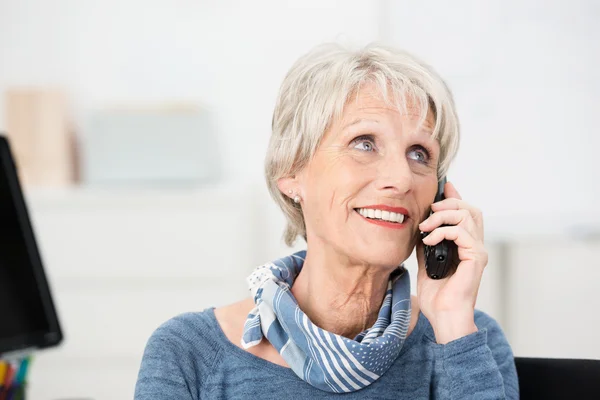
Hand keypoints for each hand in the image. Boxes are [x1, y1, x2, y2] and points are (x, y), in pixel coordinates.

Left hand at [415, 181, 487, 343]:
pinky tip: (429, 240)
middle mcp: (475, 246)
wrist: (443, 316)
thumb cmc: (436, 296)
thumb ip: (426, 246)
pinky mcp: (476, 257)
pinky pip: (461, 232)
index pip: (465, 214)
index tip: (444, 186)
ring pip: (468, 215)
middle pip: (470, 209)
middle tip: (431, 209)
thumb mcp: (425, 264)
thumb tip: (419, 231)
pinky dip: (442, 231)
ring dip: (443, 216)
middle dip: (449, 203)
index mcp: (465, 246)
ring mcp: (477, 251)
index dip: (456, 197)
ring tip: (426, 226)